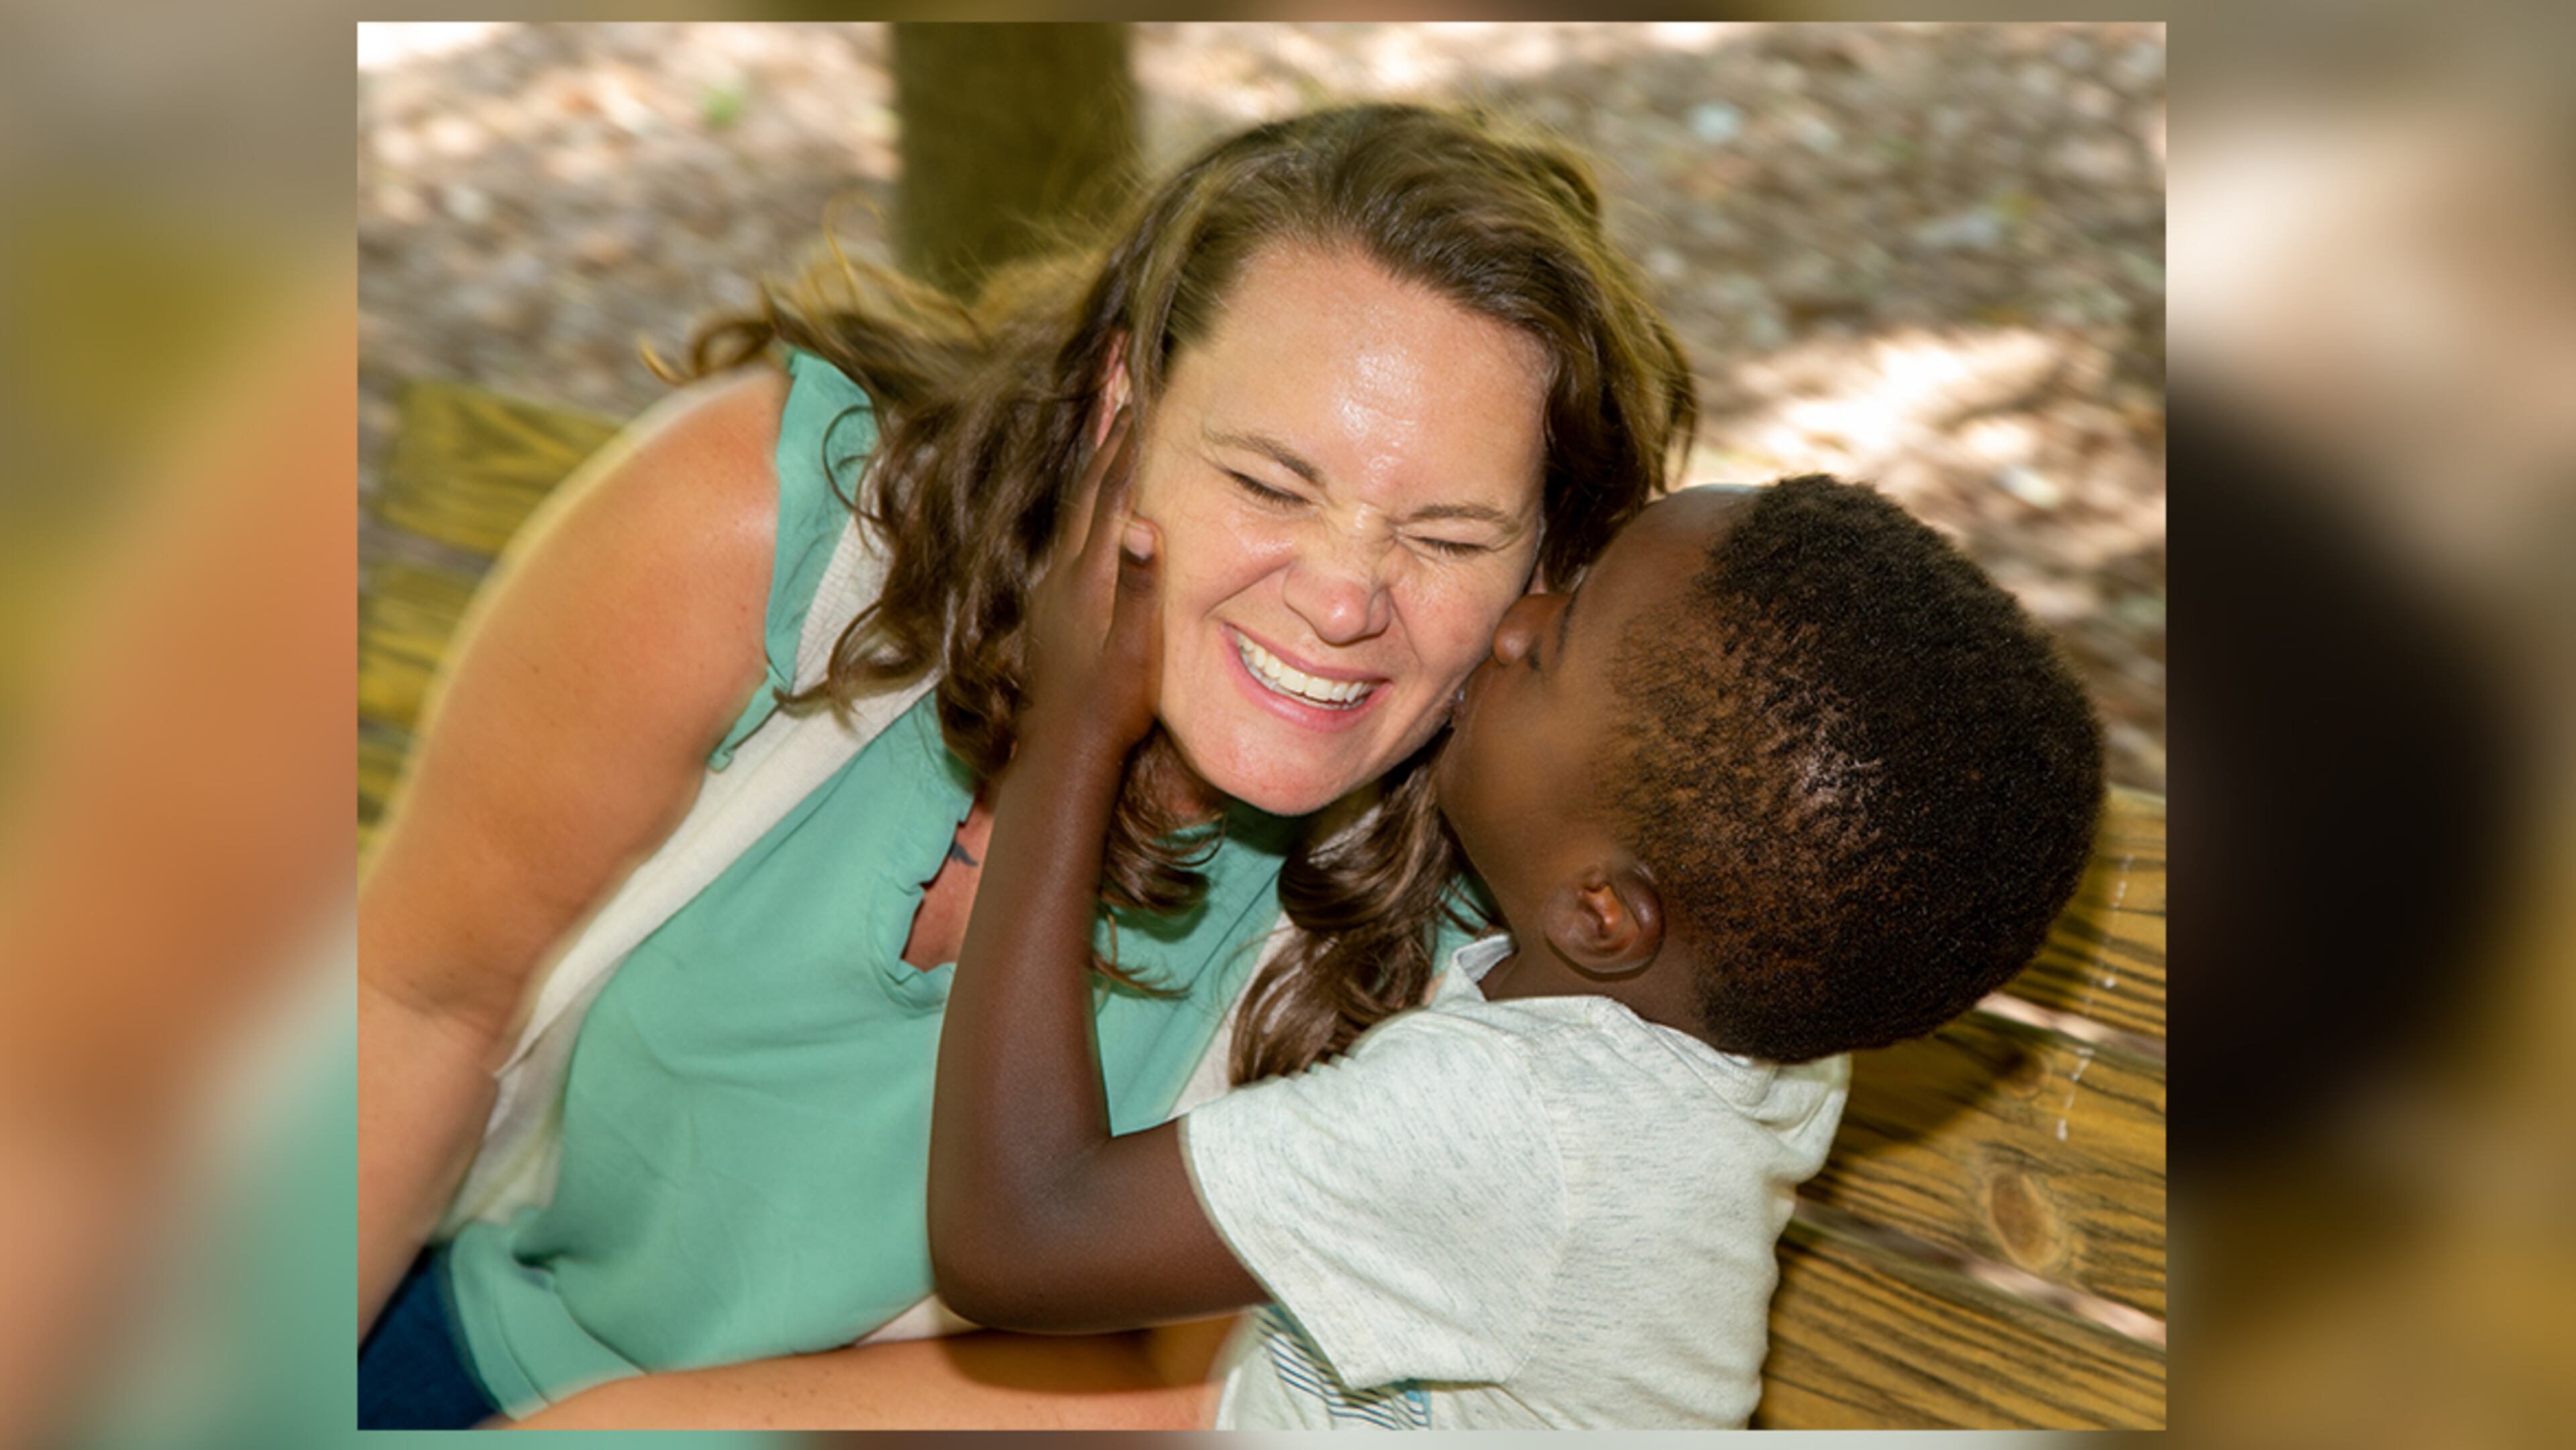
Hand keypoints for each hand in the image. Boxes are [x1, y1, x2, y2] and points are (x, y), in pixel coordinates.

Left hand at [1022, 409, 1160, 756]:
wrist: (1063, 747)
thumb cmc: (1111, 704)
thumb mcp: (1136, 651)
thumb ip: (1140, 588)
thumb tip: (1145, 524)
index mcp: (1090, 575)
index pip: (1114, 492)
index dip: (1129, 441)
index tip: (1142, 393)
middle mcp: (1065, 571)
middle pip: (1088, 487)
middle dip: (1108, 433)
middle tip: (1122, 383)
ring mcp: (1055, 586)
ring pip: (1076, 507)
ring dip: (1095, 462)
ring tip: (1110, 425)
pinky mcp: (1052, 603)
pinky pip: (1072, 533)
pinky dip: (1087, 501)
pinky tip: (1095, 504)